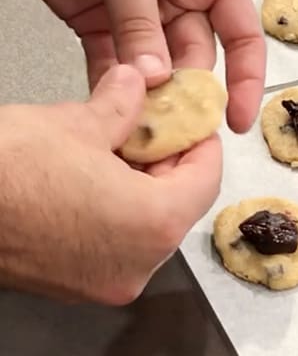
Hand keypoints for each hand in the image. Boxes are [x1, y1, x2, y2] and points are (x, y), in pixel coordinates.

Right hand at [0, 65, 220, 304]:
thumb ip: (123, 104)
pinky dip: (125, 211)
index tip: (195, 128)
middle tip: (158, 134)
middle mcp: (139, 264)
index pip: (206, 181)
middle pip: (180, 205)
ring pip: (152, 225)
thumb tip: (137, 84)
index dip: (203, 147)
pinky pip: (125, 242)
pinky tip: (104, 181)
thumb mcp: (77, 123)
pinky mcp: (84, 284)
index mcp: (151, 224)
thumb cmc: (4, 173)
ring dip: (147, 186)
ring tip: (126, 152)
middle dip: (171, 165)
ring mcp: (112, 281)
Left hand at [40, 0, 266, 132]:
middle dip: (186, 97)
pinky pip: (113, 64)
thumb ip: (142, 23)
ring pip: (154, 70)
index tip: (237, 119)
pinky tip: (110, 111)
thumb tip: (153, 77)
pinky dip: (110, 88)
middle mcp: (180, 4)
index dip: (246, 80)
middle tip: (176, 129)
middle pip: (194, 61)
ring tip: (142, 128)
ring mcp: (142, 18)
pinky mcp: (103, 25)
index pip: (242, 38)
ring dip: (147, 99)